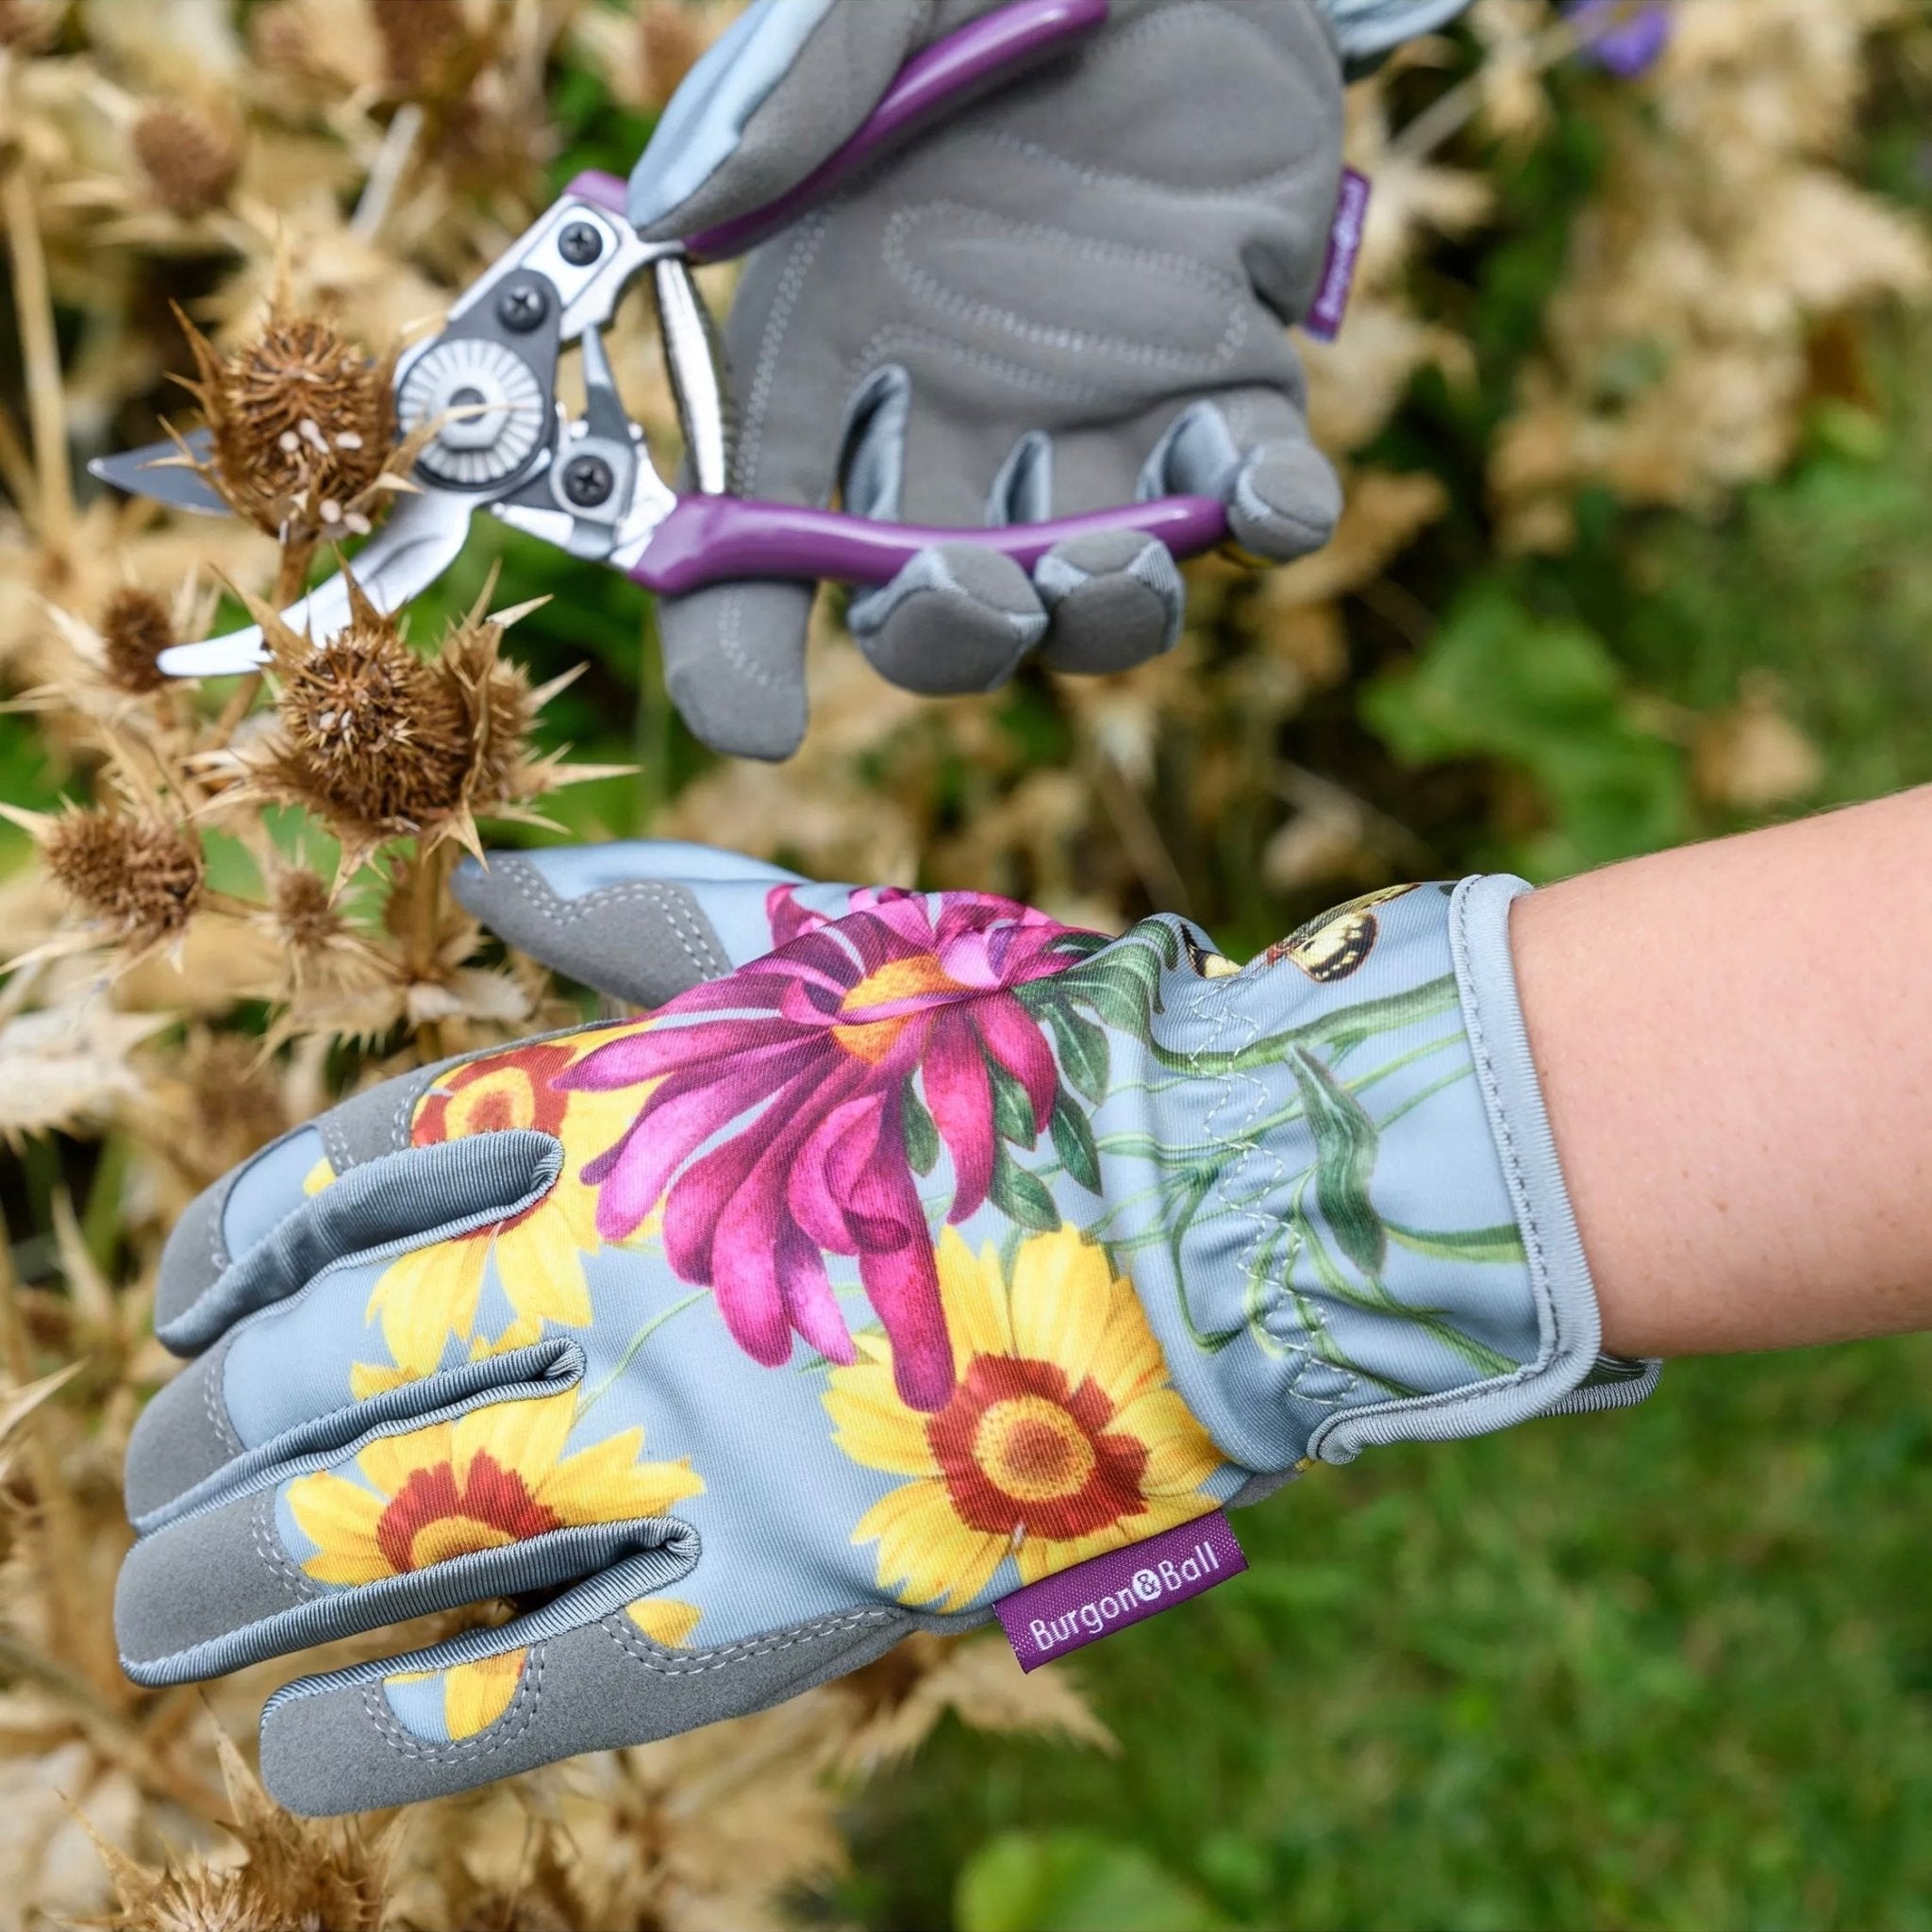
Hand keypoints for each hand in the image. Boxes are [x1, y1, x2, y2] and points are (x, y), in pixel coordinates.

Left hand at [115, 842, 1642, 1812]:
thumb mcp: (822, 944)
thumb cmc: (1027, 1050)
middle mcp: (636, 1264)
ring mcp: (710, 1431)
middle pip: (333, 1365)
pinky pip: (564, 1674)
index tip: (182, 1307)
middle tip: (140, 1501)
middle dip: (198, 1444)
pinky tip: (296, 1755)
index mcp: (630, 1106)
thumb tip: (480, 879)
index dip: (235, 1246)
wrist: (1235, 1186)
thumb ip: (635, 915)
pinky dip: (410, 1722)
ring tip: (157, 1623)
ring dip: (242, 1579)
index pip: (348, 1177)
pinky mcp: (805, 1581)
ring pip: (402, 1522)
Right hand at [628, 0, 1348, 756]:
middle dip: (950, 638)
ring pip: (1090, 589)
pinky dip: (1268, 521)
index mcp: (837, 335)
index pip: (760, 531)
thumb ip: (790, 87)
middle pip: (931, 603)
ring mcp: (1102, 408)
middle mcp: (959, 406)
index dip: (737, 643)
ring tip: (1120, 557)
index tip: (754, 722)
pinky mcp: (1232, 377)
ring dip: (1101, 614)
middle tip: (982, 595)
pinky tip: (1271, 498)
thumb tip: (688, 211)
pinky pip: (1249, 494)